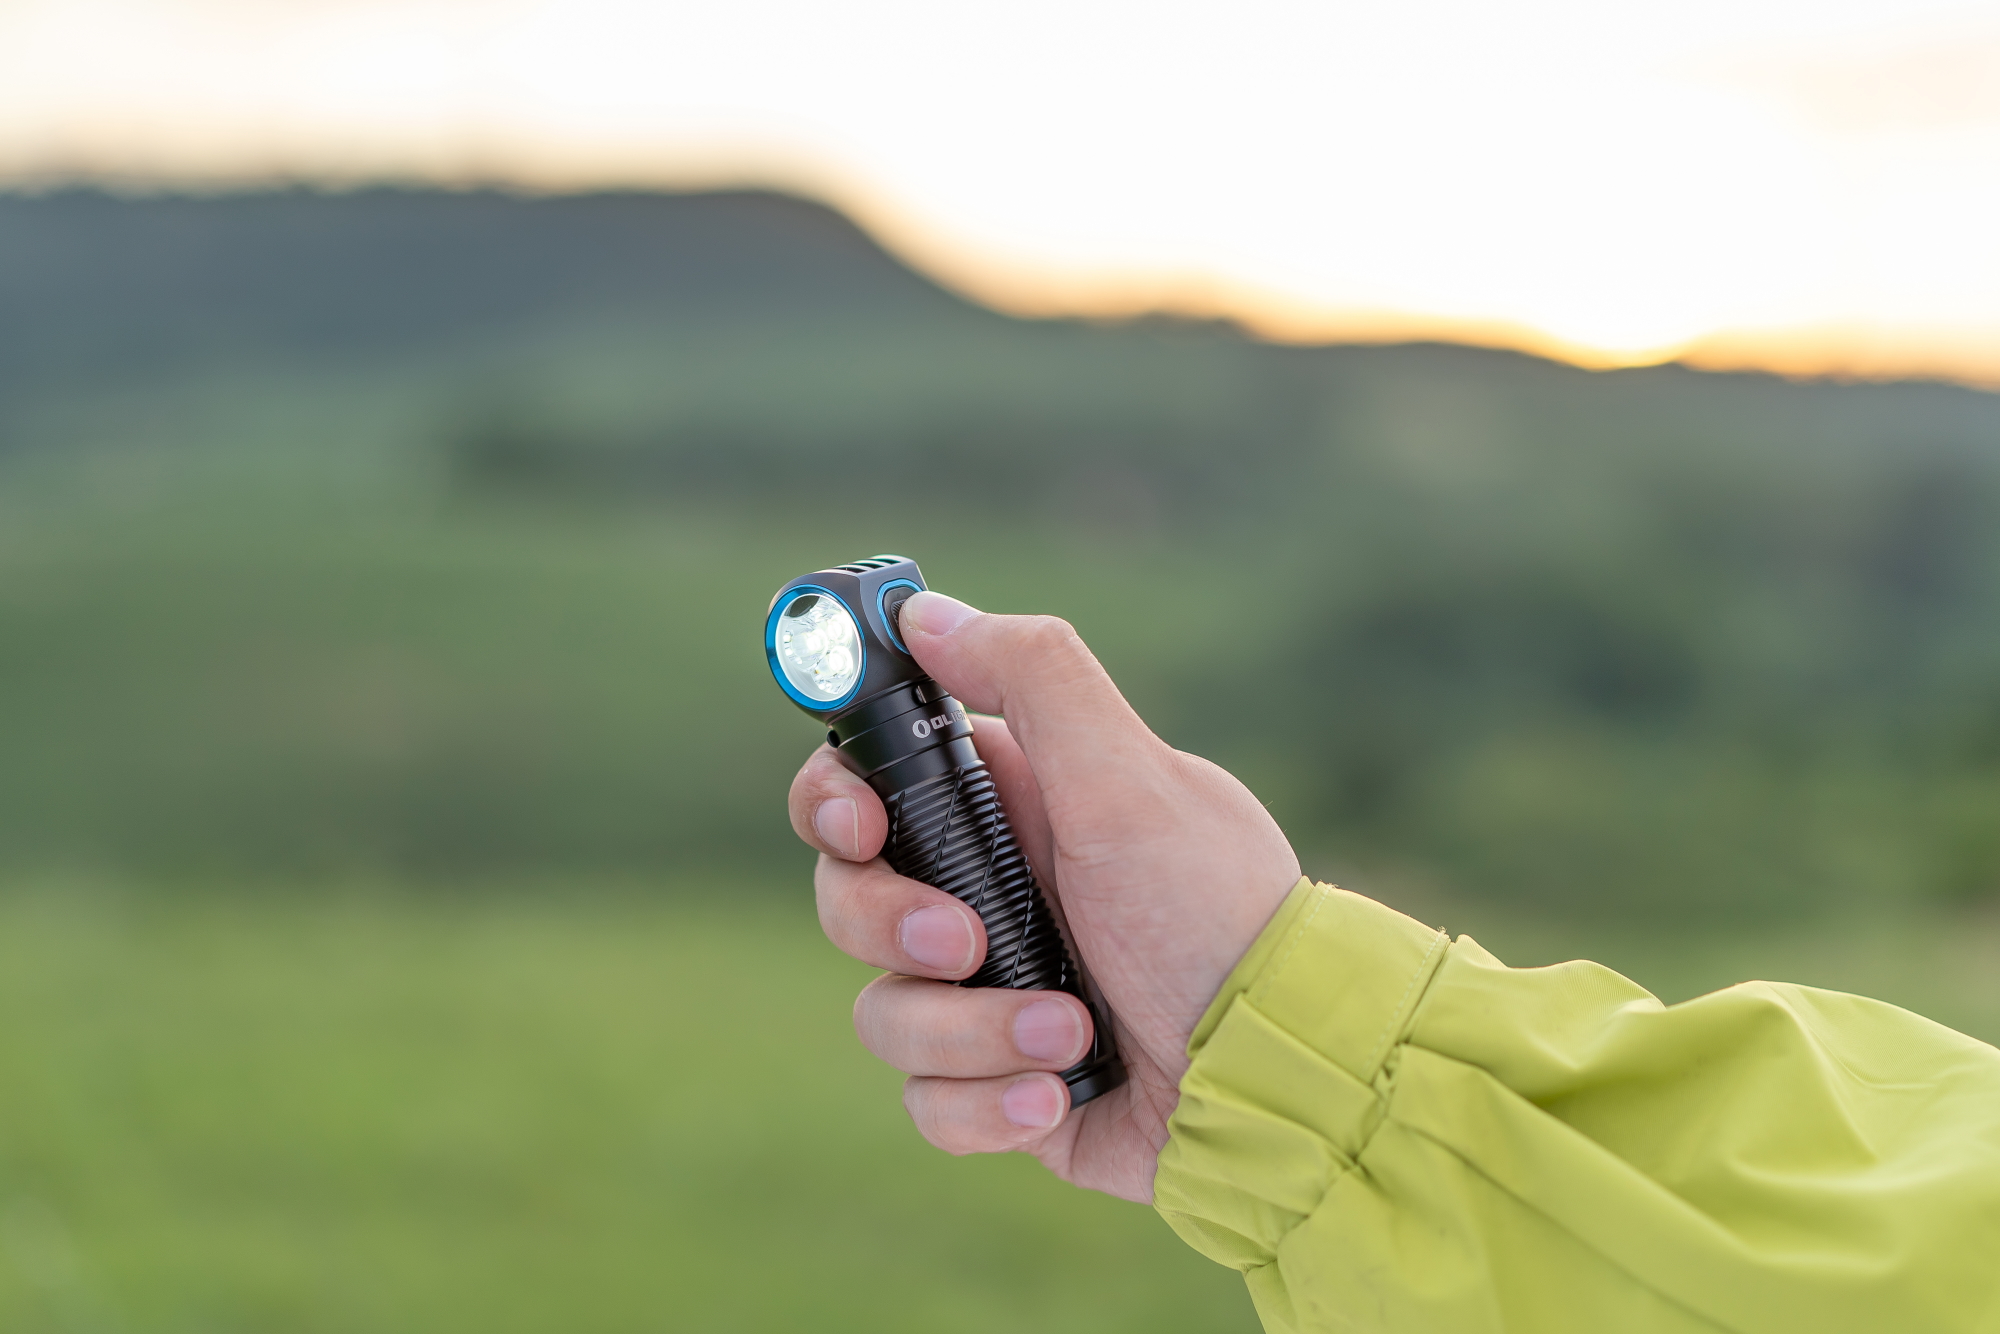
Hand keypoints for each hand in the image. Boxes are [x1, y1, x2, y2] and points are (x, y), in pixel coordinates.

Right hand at [787, 591, 1298, 1202]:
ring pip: (886, 1011)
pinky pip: (930, 1101)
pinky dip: (989, 1105)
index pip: (865, 779)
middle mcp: (986, 892)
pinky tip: (1061, 1096)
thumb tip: (927, 611)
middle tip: (966, 940)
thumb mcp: (1132, 780)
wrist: (1279, 1078)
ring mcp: (988, 993)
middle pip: (847, 895)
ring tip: (1070, 1032)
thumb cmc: (1217, 914)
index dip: (833, 797)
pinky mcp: (998, 1086)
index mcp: (1008, 806)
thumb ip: (1033, 678)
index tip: (858, 822)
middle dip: (891, 923)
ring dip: (973, 1031)